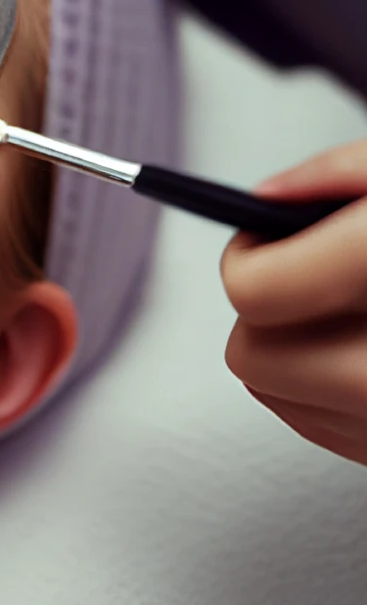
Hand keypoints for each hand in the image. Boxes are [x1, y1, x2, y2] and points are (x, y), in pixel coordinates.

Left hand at [222, 138, 366, 464]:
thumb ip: (337, 175)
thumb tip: (259, 203)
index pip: (255, 293)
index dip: (248, 257)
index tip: (264, 243)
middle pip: (251, 358)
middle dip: (267, 312)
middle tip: (316, 280)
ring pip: (275, 397)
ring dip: (292, 353)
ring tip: (351, 315)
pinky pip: (322, 429)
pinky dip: (324, 392)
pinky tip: (365, 352)